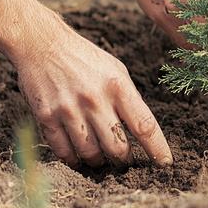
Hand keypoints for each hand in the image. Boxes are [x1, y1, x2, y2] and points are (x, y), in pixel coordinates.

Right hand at [0, 0, 172, 167]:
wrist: (42, 44)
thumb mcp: (116, 71)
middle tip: (125, 163)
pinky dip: (75, 161)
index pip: (144, 126)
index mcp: (118, 86)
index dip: (157, 149)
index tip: (164, 163)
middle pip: (117, 148)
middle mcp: (94, 99)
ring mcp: (69, 110)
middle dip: (124, 162)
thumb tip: (143, 132)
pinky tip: (79, 158)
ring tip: (102, 160)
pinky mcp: (46, 117)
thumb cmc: (85, 59)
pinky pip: (64, 152)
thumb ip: (129, 100)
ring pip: (91, 155)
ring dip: (100, 163)